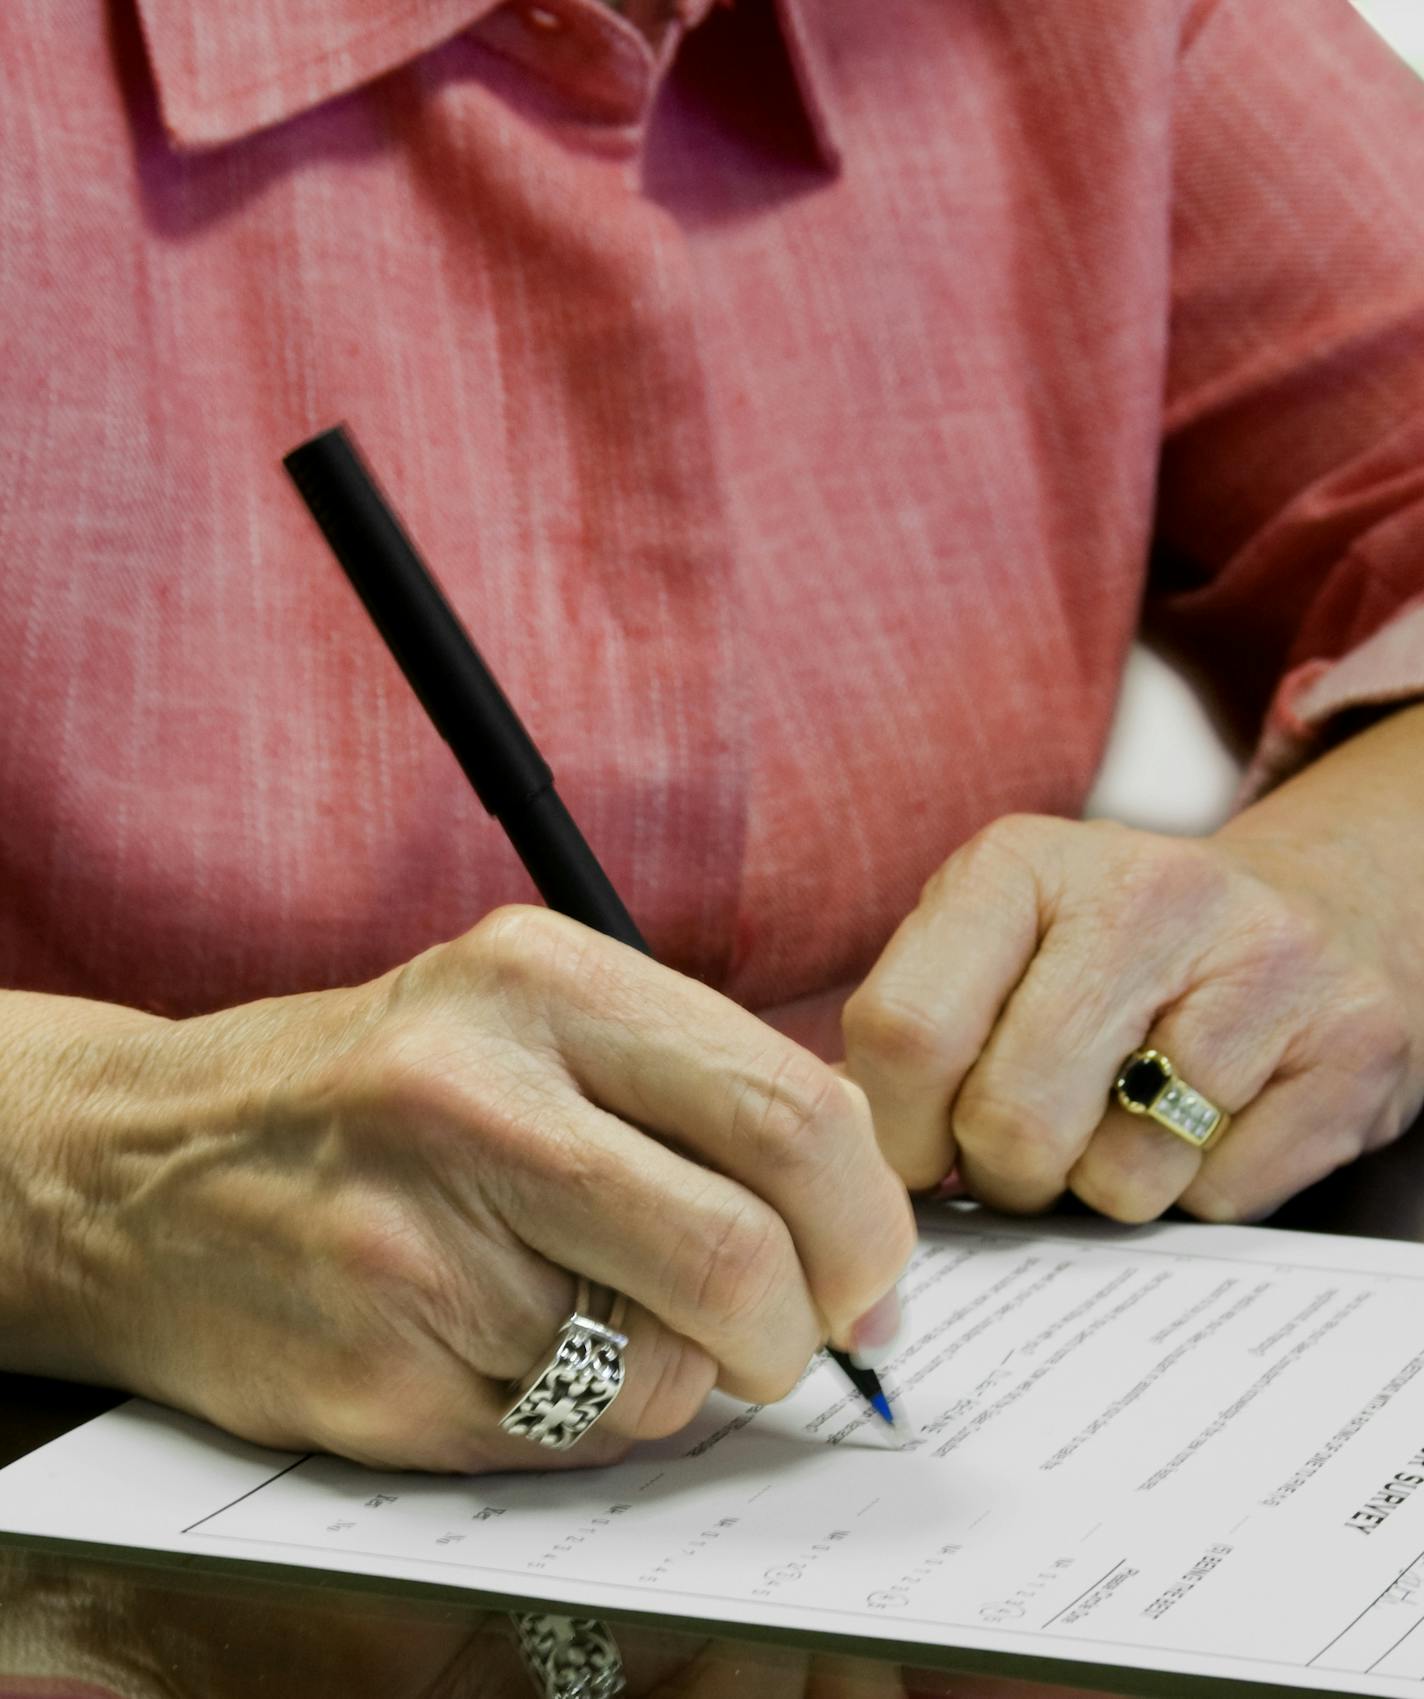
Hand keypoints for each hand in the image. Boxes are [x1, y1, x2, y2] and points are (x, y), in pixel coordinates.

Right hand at [20, 906, 912, 1470]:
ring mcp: (417, 1238)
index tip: (865, 1269)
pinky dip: (596, 1413)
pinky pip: (576, 1433)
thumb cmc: (373, 1095)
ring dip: (689, 1371)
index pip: (793, 1106)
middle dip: (811, 1316)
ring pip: (670, 1362)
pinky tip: (526, 1351)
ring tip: (621, 1324)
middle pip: (751, 1241)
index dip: (865, 1215)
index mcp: (541, 979)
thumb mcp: (523, 1019)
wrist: (140, 1165)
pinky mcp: (378, 1364)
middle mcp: (477, 1092)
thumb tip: (855, 1221)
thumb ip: (688, 1090)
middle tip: (799, 1331)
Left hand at [842, 803, 1422, 1222]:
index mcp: (1019, 862)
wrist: (1316, 914)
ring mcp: (1263, 962)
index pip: (904, 1032)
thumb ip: (916, 1026)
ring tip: (1126, 1117)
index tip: (922, 1149)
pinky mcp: (1353, 1044)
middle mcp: (1144, 892)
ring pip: (1122, 1177)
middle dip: (1006, 1174)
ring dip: (1105, 1185)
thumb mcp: (997, 943)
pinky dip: (1197, 1191)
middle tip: (1029, 1150)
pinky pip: (1222, 1198)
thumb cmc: (1113, 954)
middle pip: (1012, 1121)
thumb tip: (850, 1152)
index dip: (898, 1130)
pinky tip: (1209, 1119)